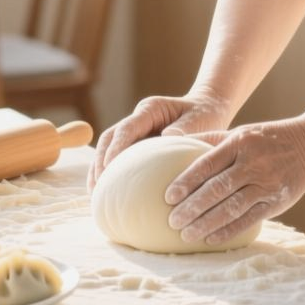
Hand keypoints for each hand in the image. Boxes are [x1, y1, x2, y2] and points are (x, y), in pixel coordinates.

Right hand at [87, 91, 231, 191]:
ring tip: (95, 195)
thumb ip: (186, 128)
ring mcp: (136, 133)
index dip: (115, 148)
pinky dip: (111, 175)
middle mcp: (138, 120)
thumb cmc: (206, 114)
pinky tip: (108, 195)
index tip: (107, 168)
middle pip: (109, 138)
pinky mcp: (138, 146)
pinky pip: (120, 160)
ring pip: (108, 149)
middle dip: (99, 161)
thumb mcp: (200, 119)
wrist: (209, 110)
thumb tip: (168, 137)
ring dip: (99, 170)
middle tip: (97, 186)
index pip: (125, 129)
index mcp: (150, 110)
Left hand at [162, 118, 304, 246]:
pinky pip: (249, 219)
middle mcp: (252, 163)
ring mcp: (266, 184)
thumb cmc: (265, 139)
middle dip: (192, 207)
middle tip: (172, 221)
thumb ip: (209, 140)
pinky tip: (210, 238)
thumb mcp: (239, 133)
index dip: (186, 182)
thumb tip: (172, 142)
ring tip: (186, 234)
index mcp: (239, 143)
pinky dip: (229, 231)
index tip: (168, 196)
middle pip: (217, 189)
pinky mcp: (277, 201)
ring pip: (232, 208)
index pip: (207, 165)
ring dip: (206, 223)